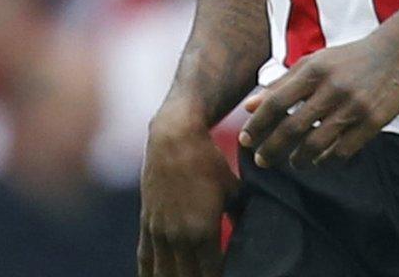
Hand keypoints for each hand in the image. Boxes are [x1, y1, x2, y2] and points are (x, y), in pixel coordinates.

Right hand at [138, 108, 237, 276]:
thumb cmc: (208, 162)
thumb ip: (242, 218)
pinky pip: (145, 257)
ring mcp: (158, 230)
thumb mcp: (234, 191)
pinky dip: (149, 273)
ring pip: (162, 271)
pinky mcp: (146, 221)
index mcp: (201, 230)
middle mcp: (176, 235)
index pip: (210, 274)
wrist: (173, 136)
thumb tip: (253, 237)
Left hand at [237, 35, 398, 169]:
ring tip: (293, 163)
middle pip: (293, 127)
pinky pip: (344, 150)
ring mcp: (354, 107)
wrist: (393, 54)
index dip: (258, 125)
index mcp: (312, 71)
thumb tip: (249, 106)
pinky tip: (318, 161)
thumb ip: (280, 84)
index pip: (276, 103)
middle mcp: (331, 89)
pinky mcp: (373, 122)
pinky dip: (327, 160)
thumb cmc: (345, 60)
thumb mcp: (311, 64)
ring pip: (317, 143)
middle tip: (261, 160)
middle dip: (272, 148)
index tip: (246, 140)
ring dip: (299, 159)